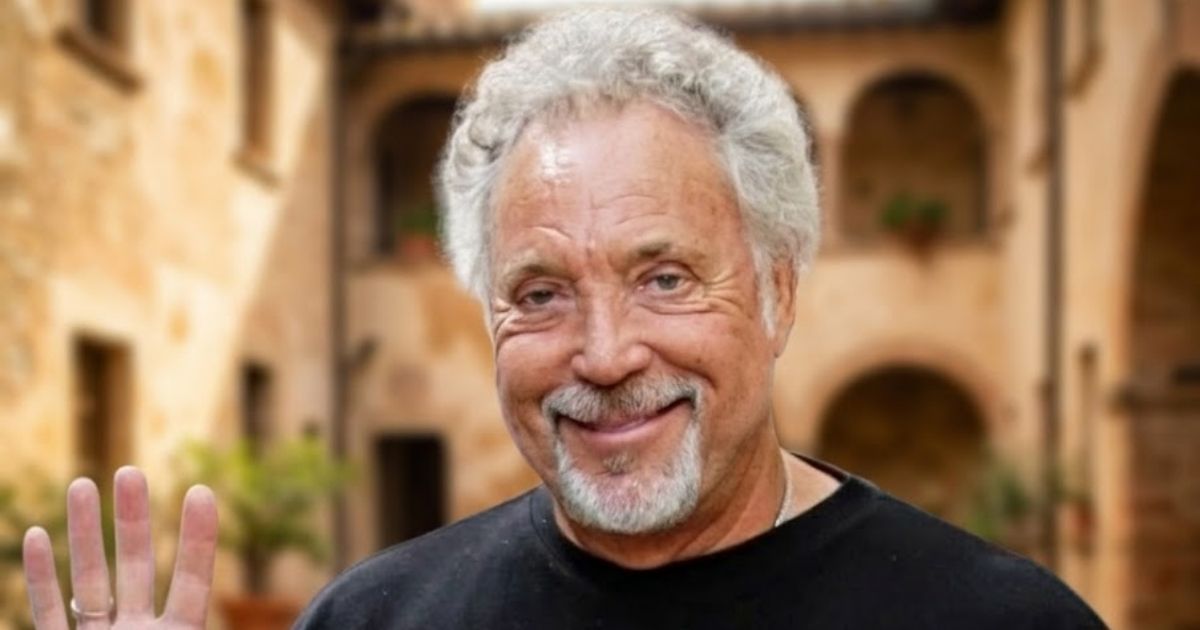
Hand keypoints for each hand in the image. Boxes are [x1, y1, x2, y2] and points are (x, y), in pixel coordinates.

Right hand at [22, 466, 218, 628]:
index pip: (192, 584)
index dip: (198, 542)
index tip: (201, 491)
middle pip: (136, 569)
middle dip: (132, 521)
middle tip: (130, 471)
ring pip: (89, 581)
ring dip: (84, 534)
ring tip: (81, 484)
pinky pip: (48, 614)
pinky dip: (41, 578)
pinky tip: (37, 536)